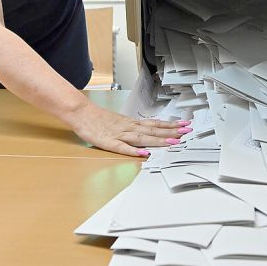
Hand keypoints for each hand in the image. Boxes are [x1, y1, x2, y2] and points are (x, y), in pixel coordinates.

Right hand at [64, 101, 189, 156]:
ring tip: (173, 141)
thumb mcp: (118, 122)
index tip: (183, 126)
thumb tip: (146, 132)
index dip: (170, 126)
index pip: (154, 124)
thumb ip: (131, 128)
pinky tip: (144, 153)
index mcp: (131, 123)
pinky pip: (122, 147)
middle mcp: (128, 128)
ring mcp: (119, 134)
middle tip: (186, 132)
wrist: (80, 113)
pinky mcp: (108, 142)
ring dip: (158, 139)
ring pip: (142, 137)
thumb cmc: (98, 119)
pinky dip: (133, 150)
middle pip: (153, 130)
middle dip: (170, 132)